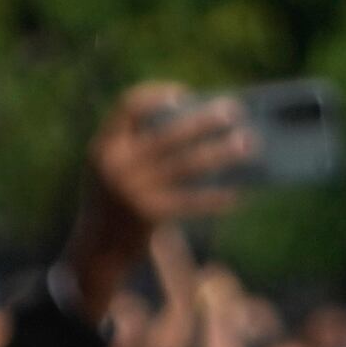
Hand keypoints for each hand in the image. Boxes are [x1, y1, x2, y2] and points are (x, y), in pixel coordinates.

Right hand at [68, 88, 250, 314]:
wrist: (97, 252)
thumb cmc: (115, 203)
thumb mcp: (112, 169)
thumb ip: (137, 146)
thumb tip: (196, 125)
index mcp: (105, 145)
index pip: (129, 105)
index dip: (157, 95)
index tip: (185, 94)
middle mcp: (117, 164)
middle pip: (169, 132)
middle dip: (204, 120)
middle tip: (234, 110)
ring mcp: (133, 189)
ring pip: (187, 164)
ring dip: (221, 153)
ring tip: (248, 144)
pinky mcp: (149, 214)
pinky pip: (191, 201)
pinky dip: (215, 197)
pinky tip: (237, 194)